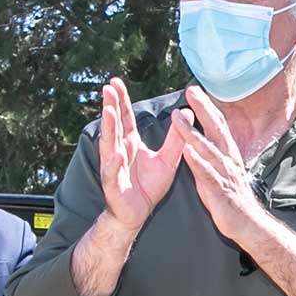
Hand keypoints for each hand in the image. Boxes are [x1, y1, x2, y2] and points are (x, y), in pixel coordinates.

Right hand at [96, 78, 183, 232]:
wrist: (138, 214)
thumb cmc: (148, 186)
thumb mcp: (167, 160)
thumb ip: (176, 138)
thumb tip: (187, 112)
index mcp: (130, 144)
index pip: (125, 118)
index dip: (121, 100)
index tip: (115, 81)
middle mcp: (119, 152)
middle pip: (115, 126)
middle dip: (111, 107)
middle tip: (108, 87)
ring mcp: (114, 168)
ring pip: (110, 145)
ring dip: (109, 129)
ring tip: (108, 111)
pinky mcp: (115, 186)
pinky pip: (114, 173)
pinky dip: (114, 164)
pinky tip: (116, 153)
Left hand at [177, 86, 277, 249]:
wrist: (248, 225)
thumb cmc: (232, 199)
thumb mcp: (223, 171)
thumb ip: (213, 154)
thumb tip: (202, 140)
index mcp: (228, 155)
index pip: (218, 126)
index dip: (207, 107)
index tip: (194, 89)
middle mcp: (228, 160)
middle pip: (216, 130)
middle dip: (203, 109)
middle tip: (191, 90)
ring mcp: (224, 175)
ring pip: (208, 149)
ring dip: (192, 132)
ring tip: (177, 118)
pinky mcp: (219, 191)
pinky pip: (207, 175)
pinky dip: (198, 162)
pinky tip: (187, 152)